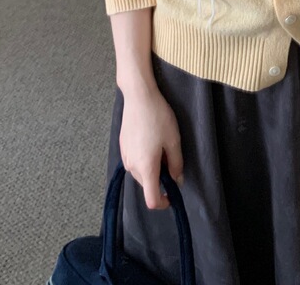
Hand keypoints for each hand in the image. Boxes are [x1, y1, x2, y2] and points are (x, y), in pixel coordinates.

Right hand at [119, 84, 183, 210]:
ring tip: (161, 145)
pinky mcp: (122, 148)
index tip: (172, 195)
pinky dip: (144, 160)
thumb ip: (176, 164)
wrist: (138, 97)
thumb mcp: (174, 140)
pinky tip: (151, 140)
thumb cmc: (158, 117)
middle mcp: (132, 166)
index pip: (151, 199)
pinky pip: (135, 162)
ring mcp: (125, 157)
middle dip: (160, 179)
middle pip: (146, 185)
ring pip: (141, 174)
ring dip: (152, 168)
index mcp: (145, 167)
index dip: (164, 202)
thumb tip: (177, 181)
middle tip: (170, 158)